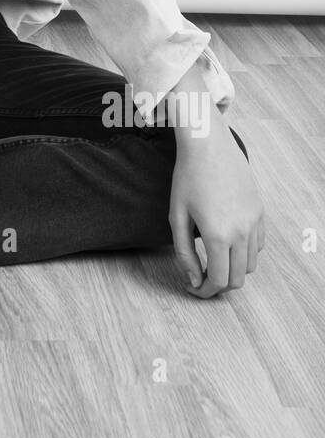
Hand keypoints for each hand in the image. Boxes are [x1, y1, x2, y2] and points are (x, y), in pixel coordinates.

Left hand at [169, 113, 264, 297]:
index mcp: (217, 235)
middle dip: (220, 284)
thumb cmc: (187, 178)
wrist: (208, 145)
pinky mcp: (260, 212)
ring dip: (234, 269)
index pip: (219, 281)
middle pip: (238, 279)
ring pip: (251, 264)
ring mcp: (254, 222)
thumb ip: (184, 253)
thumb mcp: (177, 217)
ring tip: (214, 259)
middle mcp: (241, 232)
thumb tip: (195, 280)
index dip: (205, 292)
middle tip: (202, 277)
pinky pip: (259, 245)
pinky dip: (246, 252)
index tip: (193, 288)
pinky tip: (227, 242)